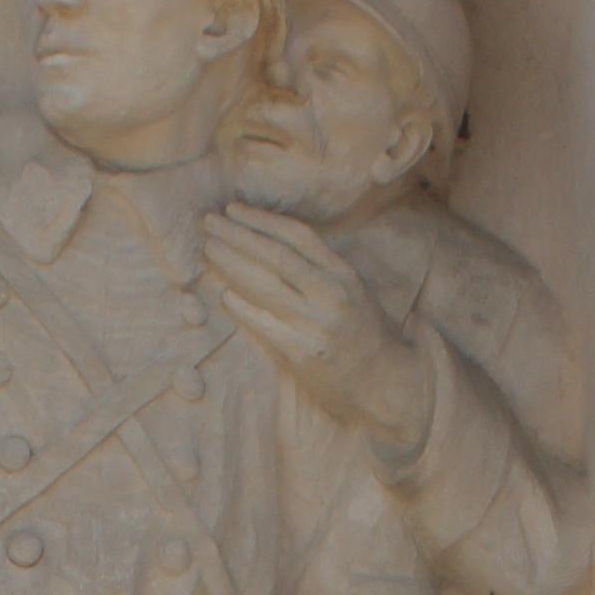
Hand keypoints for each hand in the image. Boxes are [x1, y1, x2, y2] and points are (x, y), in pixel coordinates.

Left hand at [203, 208, 432, 452]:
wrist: (386, 384)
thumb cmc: (366, 336)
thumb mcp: (353, 291)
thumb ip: (321, 270)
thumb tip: (274, 246)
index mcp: (343, 274)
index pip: (297, 236)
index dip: (262, 220)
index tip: (235, 209)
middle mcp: (330, 294)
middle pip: (276, 256)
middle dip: (238, 235)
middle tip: (210, 222)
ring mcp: (315, 324)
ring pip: (266, 286)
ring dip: (232, 264)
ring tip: (209, 249)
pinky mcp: (302, 353)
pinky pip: (265, 324)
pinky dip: (243, 307)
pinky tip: (223, 292)